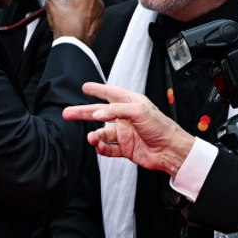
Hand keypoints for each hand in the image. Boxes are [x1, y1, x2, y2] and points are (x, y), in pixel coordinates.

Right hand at [46, 0, 121, 44]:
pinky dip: (81, 24)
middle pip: (91, 0)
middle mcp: (99, 4)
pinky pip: (88, 22)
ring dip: (80, 14)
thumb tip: (53, 1)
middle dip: (82, 3)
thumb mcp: (52, 4)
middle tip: (68, 10)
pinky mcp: (97, 29)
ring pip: (89, 12)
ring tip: (68, 21)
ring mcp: (99, 18)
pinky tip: (71, 28)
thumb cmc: (65, 21)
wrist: (72, 43)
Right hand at [62, 82, 194, 176]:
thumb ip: (116, 111)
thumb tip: (97, 114)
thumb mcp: (139, 111)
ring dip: (94, 136)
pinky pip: (109, 148)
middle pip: (99, 113)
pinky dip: (102, 148)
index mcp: (131, 104)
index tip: (85, 87)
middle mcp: (126, 118)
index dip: (98, 89)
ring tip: (91, 138)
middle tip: (67, 113)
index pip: (111, 93)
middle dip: (83, 113)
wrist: (170, 150)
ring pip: (102, 133)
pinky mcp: (126, 148)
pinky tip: (99, 147)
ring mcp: (125, 133)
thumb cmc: (161, 127)